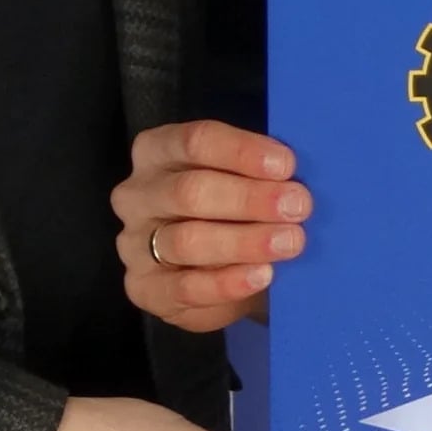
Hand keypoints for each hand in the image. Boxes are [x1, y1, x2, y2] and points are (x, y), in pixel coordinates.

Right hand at [112, 120, 305, 330]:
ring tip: (290, 242)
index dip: (242, 151)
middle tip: (297, 206)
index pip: (194, 142)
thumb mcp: (241, 180)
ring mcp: (134, 244)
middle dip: (249, 199)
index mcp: (157, 151)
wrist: (222, 274)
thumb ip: (260, 173)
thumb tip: (296, 174)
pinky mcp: (144, 288)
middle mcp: (137, 194)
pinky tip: (262, 274)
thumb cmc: (234, 212)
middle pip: (190, 191)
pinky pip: (185, 287)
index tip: (286, 165)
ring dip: (244, 241)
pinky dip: (228, 282)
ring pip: (187, 240)